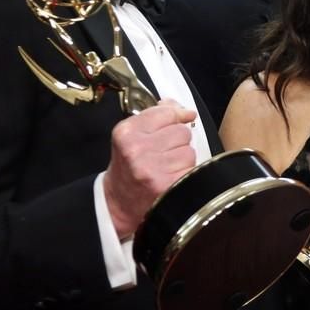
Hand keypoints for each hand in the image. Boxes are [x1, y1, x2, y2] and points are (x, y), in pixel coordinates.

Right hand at [104, 99, 196, 238]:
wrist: (118, 202)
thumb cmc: (128, 167)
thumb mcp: (131, 136)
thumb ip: (154, 117)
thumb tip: (180, 108)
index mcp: (127, 133)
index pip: (166, 112)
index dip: (177, 115)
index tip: (180, 118)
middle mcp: (137, 149)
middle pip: (182, 131)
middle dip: (178, 140)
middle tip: (165, 151)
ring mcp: (152, 168)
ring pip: (189, 150)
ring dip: (183, 158)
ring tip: (167, 165)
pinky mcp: (166, 184)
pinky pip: (192, 168)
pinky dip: (186, 172)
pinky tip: (172, 176)